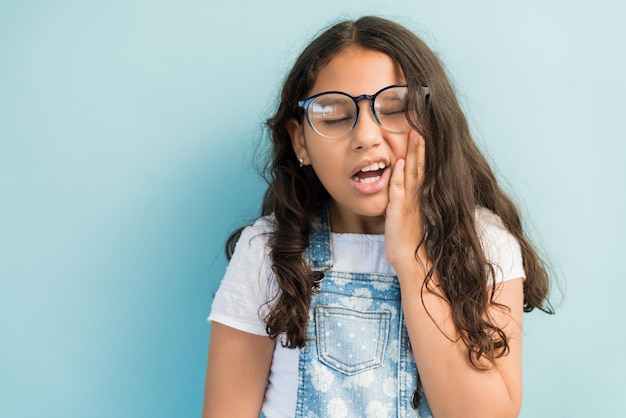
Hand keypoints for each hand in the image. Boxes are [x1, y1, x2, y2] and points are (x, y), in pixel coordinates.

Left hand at [385, 130, 426, 271]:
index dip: (421, 148)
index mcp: (419, 194)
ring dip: (414, 153)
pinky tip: (401, 163)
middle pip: (420, 164)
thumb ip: (407, 196)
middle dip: (420, 143)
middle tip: (421, 122)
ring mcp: (409, 202)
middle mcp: (417, 195)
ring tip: (415, 134)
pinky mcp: (400, 210)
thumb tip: (402, 181)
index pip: (421, 166)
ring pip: (413, 172)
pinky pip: (400, 190)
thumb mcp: (408, 213)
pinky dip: (400, 176)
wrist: (410, 259)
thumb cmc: (407, 237)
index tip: (422, 129)